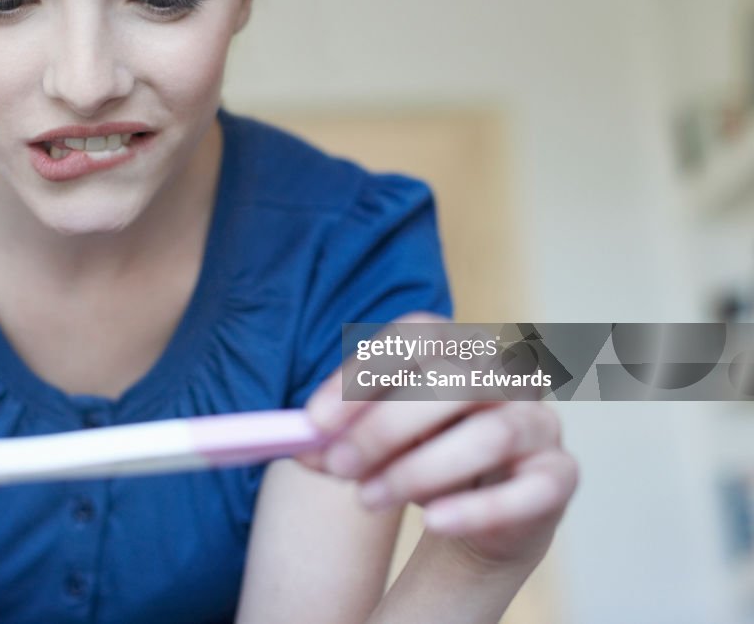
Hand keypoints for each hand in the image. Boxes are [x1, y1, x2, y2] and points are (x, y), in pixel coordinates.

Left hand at [299, 316, 577, 570]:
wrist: (478, 511)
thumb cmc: (420, 456)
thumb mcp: (371, 445)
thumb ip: (337, 441)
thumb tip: (300, 444)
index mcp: (458, 347)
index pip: (416, 337)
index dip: (365, 374)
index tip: (315, 420)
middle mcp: (506, 373)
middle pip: (452, 380)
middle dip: (385, 426)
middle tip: (337, 465)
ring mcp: (540, 422)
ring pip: (491, 434)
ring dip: (420, 469)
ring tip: (368, 499)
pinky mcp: (559, 477)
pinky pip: (531, 489)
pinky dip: (478, 507)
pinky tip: (433, 522)